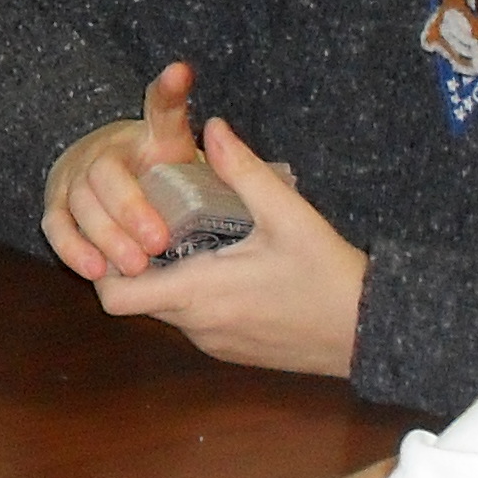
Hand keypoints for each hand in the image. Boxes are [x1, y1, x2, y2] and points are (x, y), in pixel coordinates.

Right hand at [41, 63, 203, 280]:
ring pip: (82, 201)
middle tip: (159, 241)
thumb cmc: (166, 181)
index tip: (181, 73)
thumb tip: (237, 149)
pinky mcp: (56, 203)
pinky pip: (57, 225)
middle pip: (109, 171)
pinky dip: (73, 249)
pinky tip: (95, 271)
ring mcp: (76, 175)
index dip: (169, 90)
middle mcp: (108, 149)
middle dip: (131, 208)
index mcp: (152, 135)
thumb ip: (224, 166)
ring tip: (134, 266)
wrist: (115, 181)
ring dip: (107, 235)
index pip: (162, 107)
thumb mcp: (199, 172)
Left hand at [90, 116, 365, 377]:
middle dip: (134, 263)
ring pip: (163, 312)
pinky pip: (191, 323)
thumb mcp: (289, 214)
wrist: (370, 332)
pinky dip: (191, 296)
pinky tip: (219, 265)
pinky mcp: (230, 351)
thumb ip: (244, 170)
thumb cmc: (329, 275)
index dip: (107, 263)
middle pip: (134, 301)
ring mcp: (213, 344)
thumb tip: (212, 127)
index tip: (125, 228)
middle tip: (154, 222)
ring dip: (164, 279)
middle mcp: (197, 327)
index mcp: (199, 294)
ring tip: (187, 237)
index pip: (115, 296)